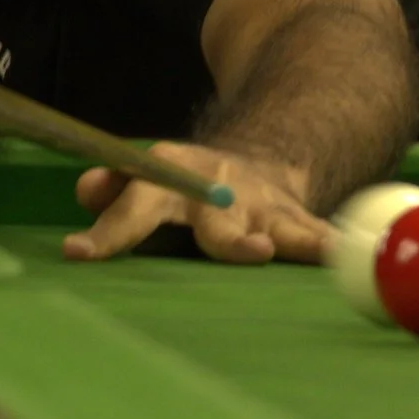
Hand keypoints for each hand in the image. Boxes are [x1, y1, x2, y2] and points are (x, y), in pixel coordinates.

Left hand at [64, 143, 329, 264]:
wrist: (256, 163)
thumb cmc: (184, 187)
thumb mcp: (145, 180)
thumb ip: (114, 189)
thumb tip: (86, 187)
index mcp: (172, 178)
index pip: (135, 206)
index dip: (107, 231)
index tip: (77, 253)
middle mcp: (218, 190)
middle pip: (214, 220)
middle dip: (219, 237)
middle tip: (230, 251)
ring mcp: (260, 207)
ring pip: (272, 226)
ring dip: (279, 242)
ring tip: (268, 254)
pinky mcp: (295, 221)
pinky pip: (315, 236)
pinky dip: (328, 246)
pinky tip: (342, 255)